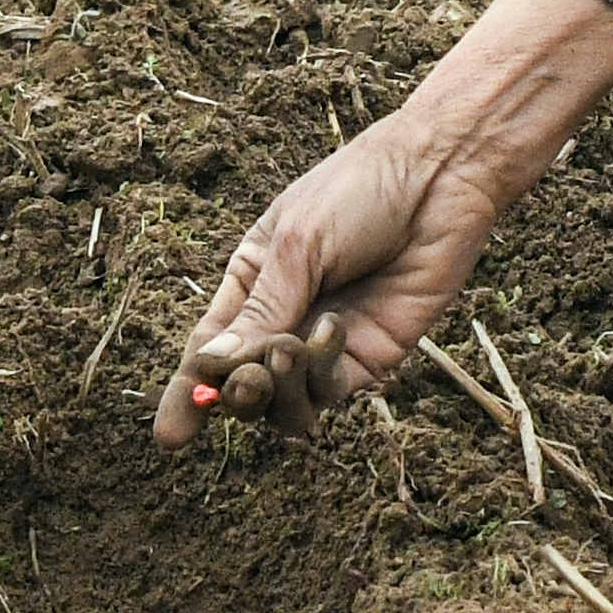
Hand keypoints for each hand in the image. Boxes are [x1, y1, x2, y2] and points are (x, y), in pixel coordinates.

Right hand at [157, 0, 612, 447]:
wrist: (442, 178)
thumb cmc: (359, 190)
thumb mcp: (297, 246)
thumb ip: (259, 311)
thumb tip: (209, 367)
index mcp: (252, 282)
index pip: (209, 350)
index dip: (190, 392)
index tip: (170, 435)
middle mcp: (284, 319)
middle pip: (243, 386)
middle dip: (237, 393)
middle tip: (245, 380)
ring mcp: (327, 343)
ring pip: (286, 403)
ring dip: (278, 390)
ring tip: (283, 351)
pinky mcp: (371, 357)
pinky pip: (331, 391)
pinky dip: (323, 370)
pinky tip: (335, 327)